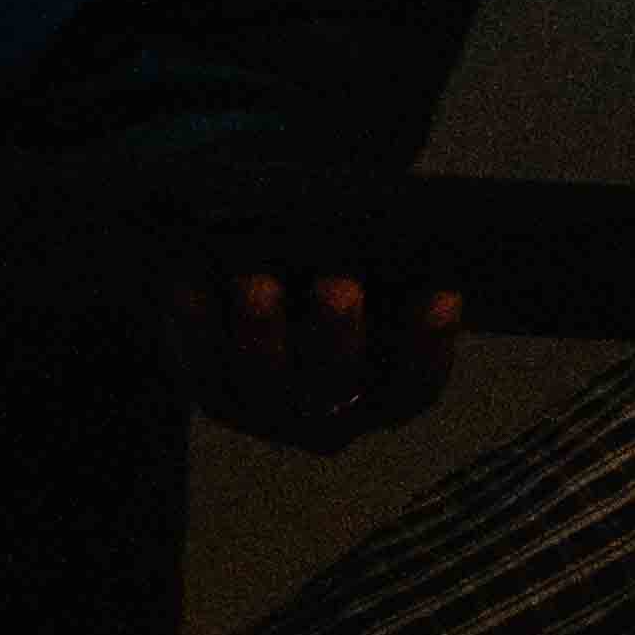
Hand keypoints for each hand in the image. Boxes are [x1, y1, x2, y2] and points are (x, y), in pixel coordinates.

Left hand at [158, 260, 464, 451]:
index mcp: (382, 393)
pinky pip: (202, 368)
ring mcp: (269, 412)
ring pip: (265, 382)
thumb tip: (380, 217)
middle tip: (339, 283)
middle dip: (337, 335)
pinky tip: (189, 285)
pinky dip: (194, 327)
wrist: (261, 297)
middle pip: (336, 386)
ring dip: (262, 333)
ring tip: (258, 281)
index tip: (444, 294)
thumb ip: (378, 258)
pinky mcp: (215, 395)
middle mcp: (329, 416)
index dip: (431, 348)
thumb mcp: (366, 273)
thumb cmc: (332, 276)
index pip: (415, 387)